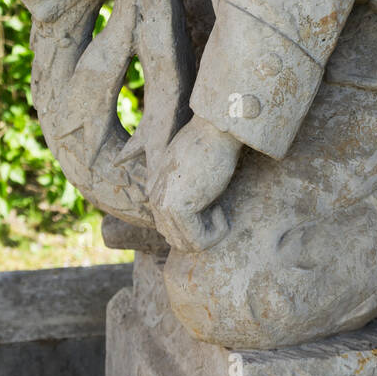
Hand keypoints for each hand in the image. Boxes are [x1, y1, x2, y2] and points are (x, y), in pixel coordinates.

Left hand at [149, 116, 241, 251]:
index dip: (196, 224)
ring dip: (209, 234)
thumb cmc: (210, 145)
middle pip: (176, 239)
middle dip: (201, 233)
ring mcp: (165, 205)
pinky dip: (216, 233)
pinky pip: (199, 241)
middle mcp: (156, 199)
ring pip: (187, 245)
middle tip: (217, 210)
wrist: (216, 130)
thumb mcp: (191, 171)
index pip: (169, 228)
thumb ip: (184, 190)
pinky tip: (221, 211)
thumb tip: (197, 212)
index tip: (212, 205)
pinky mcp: (179, 208)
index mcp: (156, 190)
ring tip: (219, 210)